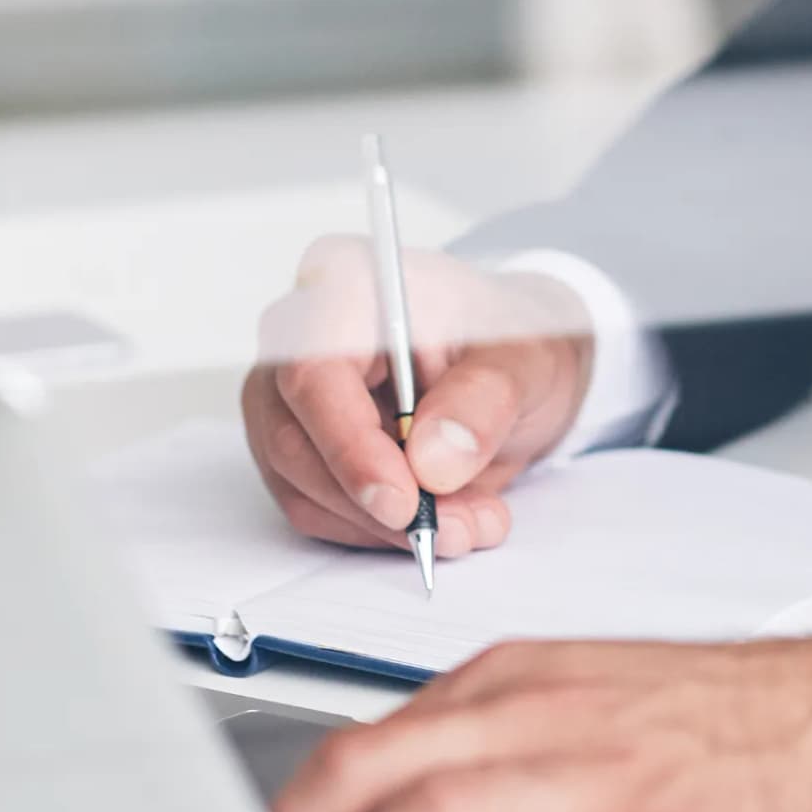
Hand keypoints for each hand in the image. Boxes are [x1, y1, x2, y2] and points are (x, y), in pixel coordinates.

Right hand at [242, 242, 594, 559]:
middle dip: (378, 502)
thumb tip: (431, 461)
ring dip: (385, 525)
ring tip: (471, 520)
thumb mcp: (525, 361)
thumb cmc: (509, 340)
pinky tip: (443, 516)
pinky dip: (378, 530)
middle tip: (458, 527)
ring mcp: (286, 396)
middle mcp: (298, 336)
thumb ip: (483, 402)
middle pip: (296, 440)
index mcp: (346, 281)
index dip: (350, 445)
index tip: (404, 501)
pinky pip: (315, 509)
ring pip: (303, 486)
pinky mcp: (295, 447)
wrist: (511, 365)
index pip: (313, 372)